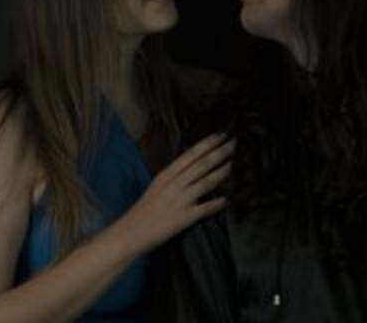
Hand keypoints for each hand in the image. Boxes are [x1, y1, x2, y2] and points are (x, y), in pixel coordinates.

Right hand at [118, 133, 233, 254]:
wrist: (130, 232)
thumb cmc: (144, 210)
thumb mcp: (157, 186)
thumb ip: (174, 177)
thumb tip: (193, 168)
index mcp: (167, 175)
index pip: (190, 155)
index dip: (207, 143)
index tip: (220, 135)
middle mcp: (174, 184)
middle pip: (201, 164)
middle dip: (220, 152)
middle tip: (235, 142)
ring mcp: (180, 200)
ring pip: (206, 182)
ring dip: (223, 172)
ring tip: (236, 164)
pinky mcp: (184, 218)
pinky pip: (205, 208)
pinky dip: (217, 203)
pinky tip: (228, 199)